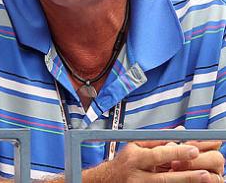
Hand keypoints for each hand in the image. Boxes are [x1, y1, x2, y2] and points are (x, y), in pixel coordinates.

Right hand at [104, 141, 222, 181]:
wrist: (107, 179)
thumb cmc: (124, 161)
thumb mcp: (135, 145)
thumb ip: (157, 140)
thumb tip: (178, 132)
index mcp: (134, 158)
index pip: (157, 155)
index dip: (176, 152)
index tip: (193, 150)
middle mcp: (136, 175)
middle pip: (163, 177)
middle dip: (185, 175)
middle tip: (204, 172)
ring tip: (202, 179)